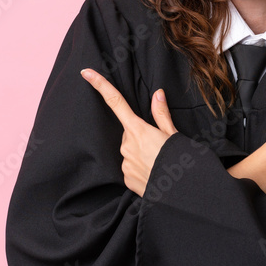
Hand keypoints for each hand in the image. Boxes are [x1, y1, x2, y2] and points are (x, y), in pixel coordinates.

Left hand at [80, 68, 177, 196]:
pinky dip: (141, 167)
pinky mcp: (126, 178)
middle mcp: (127, 145)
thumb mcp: (174, 134)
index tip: (86, 73)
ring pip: (130, 150)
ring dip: (142, 153)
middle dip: (141, 135)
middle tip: (159, 145)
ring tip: (159, 161)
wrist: (180, 193)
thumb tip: (157, 94)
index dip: (100, 85)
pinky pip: (131, 167)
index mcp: (138, 129)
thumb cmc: (180, 160)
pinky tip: (154, 172)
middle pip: (129, 132)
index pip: (116, 103)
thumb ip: (161, 114)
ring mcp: (125, 163)